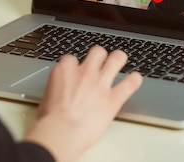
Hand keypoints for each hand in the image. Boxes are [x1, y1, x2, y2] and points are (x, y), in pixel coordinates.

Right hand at [23, 46, 141, 160]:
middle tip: (101, 61)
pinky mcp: (113, 99)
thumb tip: (61, 92)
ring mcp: (101, 84)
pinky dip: (134, 80)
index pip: (72, 58)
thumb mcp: (47, 96)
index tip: (77, 71)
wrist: (61, 132)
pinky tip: (135, 79)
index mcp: (66, 71)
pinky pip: (130, 84)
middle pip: (97, 52)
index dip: (76, 65)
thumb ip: (59, 87)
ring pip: (117, 59)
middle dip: (100, 56)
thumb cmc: (51, 120)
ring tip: (120, 61)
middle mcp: (85, 73)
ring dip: (119, 59)